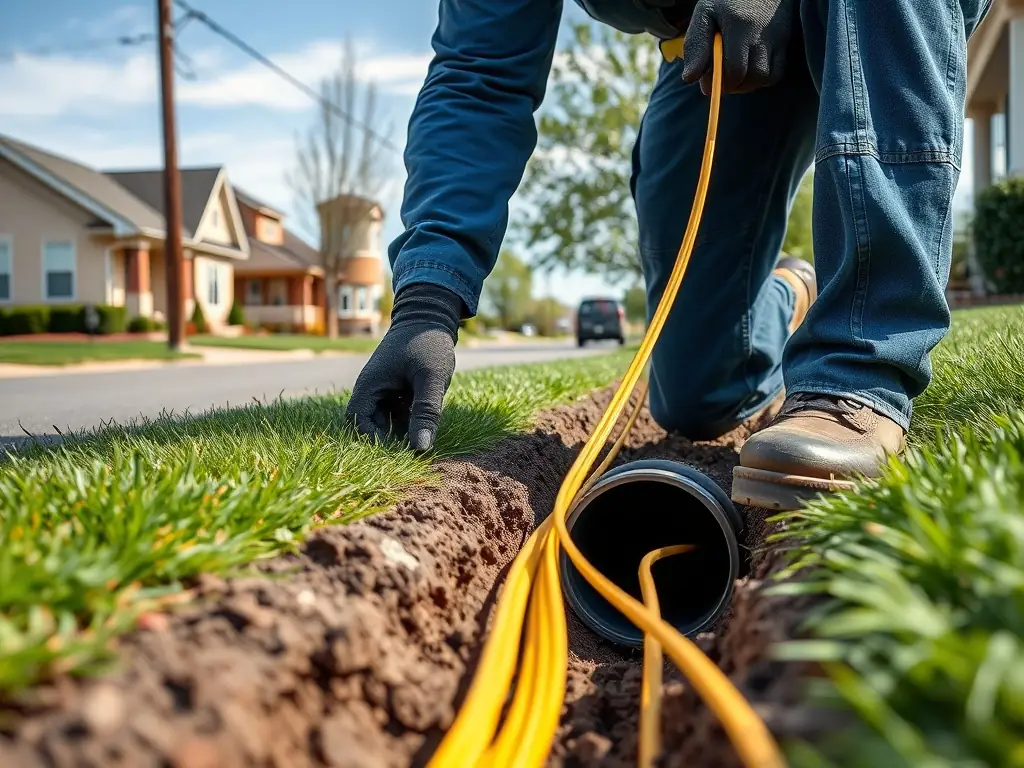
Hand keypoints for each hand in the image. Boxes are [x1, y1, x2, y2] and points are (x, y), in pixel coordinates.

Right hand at [345, 284, 460, 450]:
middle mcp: (373, 388)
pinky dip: (408, 422)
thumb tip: (421, 447)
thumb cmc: (428, 343)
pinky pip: (398, 412)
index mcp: (370, 385)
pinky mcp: (397, 389)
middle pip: (370, 424)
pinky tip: (424, 428)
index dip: (371, 441)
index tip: (395, 452)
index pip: (358, 421)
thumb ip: (426, 412)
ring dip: (400, 432)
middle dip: (387, 440)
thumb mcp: (430, 379)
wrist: (432, 314)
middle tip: (410, 454)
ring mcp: (385, 388)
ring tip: (419, 444)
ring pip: (386, 420)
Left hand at [681, 0, 795, 93]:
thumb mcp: (705, 14)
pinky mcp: (785, 42)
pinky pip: (776, 73)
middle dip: (733, 85)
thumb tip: (689, 78)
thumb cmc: (726, 1)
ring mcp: (778, 38)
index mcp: (740, 25)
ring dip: (747, 84)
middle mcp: (763, 33)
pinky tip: (748, 71)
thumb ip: (696, 45)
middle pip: (751, 77)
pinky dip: (762, 79)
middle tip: (720, 78)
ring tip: (734, 74)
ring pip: (765, 78)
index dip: (719, 82)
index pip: (735, 69)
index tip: (707, 81)